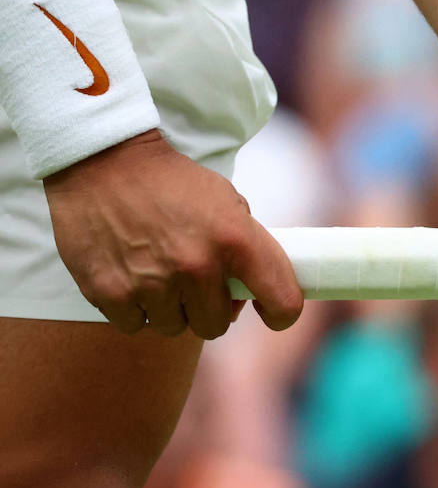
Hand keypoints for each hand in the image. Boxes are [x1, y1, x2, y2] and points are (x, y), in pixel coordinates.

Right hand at [43, 130, 303, 337]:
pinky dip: (133, 308)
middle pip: (216, 324)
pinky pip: (135, 324)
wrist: (104, 161)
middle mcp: (197, 266)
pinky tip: (130, 276)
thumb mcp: (226, 200)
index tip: (270, 312)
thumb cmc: (172, 182)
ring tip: (156, 272)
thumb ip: (246, 244)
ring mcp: (153, 283)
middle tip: (193, 281)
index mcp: (237, 240)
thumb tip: (251, 290)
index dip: (281, 313)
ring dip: (169, 308)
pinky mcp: (111, 293)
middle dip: (208, 308)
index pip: (283, 302)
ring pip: (174, 326)